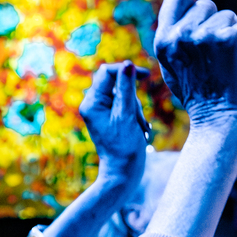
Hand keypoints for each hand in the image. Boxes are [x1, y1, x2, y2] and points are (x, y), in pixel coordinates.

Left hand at [80, 61, 147, 183]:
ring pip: (125, 95)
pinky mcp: (111, 119)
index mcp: (91, 103)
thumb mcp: (127, 114)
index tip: (145, 75)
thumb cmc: (124, 146)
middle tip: (136, 117)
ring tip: (139, 127)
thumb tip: (127, 64)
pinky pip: (127, 106)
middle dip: (132, 96)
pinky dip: (136, 115)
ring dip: (136, 108)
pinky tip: (140, 130)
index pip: (107, 72)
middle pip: (117, 83)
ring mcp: (102, 113)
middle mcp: (93, 106)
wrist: (123, 171)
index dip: (126, 70)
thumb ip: (126, 88)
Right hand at [155, 0, 236, 131]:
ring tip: (222, 62)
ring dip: (229, 34)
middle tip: (210, 56)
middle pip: (205, 4)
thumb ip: (174, 37)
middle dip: (212, 24)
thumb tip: (187, 5)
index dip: (189, 6)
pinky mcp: (232, 38)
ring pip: (227, 15)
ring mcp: (207, 36)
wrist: (218, 118)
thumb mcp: (171, 66)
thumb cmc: (197, 94)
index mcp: (164, 41)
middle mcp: (182, 36)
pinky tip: (236, 63)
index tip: (195, 23)